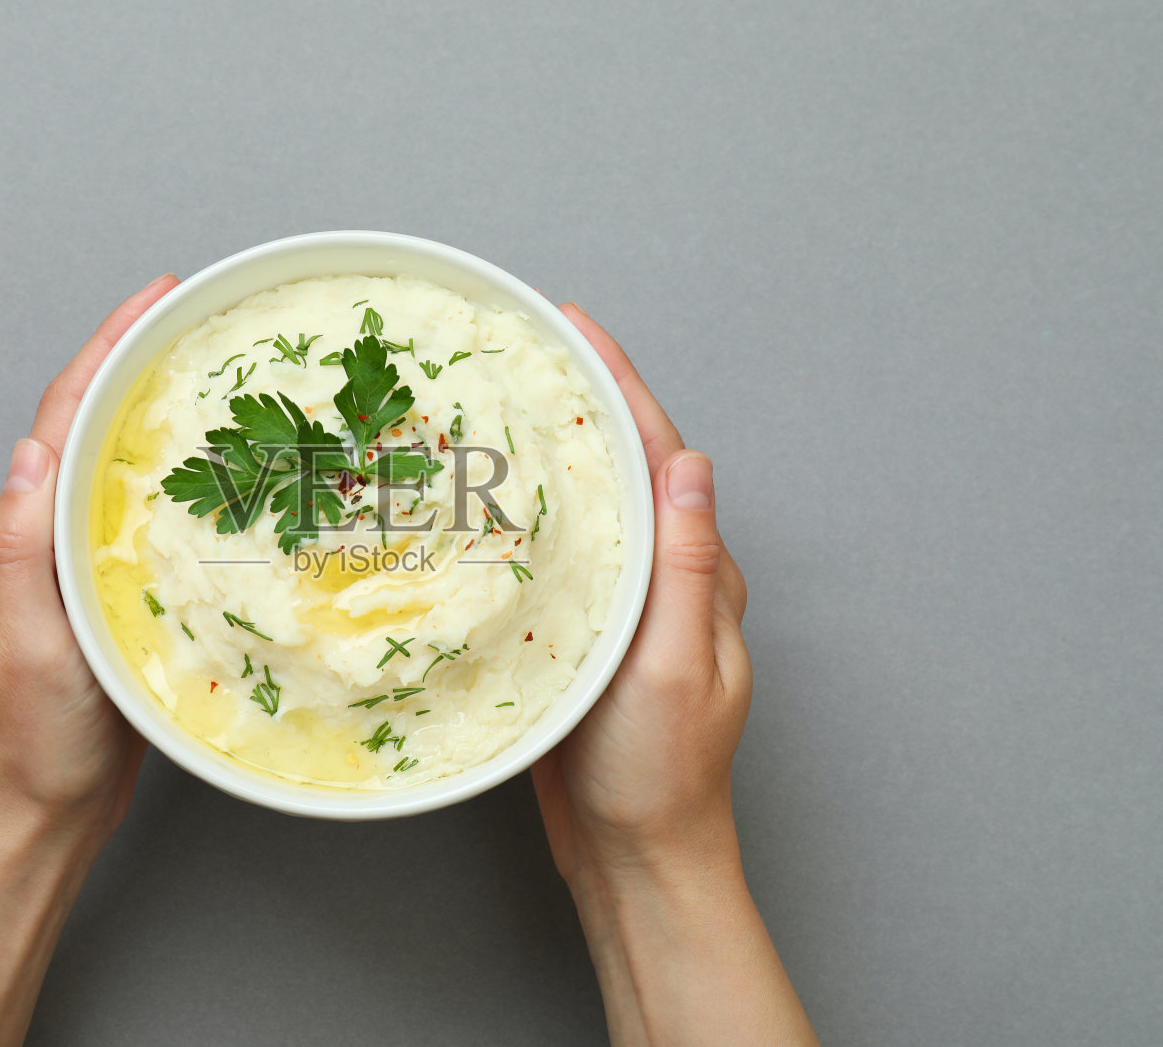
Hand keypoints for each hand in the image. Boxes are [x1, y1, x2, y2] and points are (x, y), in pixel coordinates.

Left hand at [0, 273, 178, 833]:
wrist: (50, 804)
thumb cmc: (34, 734)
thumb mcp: (28, 644)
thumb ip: (18, 552)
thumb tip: (28, 454)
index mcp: (28, 532)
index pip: (64, 418)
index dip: (105, 349)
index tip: (154, 297)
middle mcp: (55, 534)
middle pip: (94, 425)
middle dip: (137, 359)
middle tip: (200, 316)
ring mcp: (88, 561)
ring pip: (124, 464)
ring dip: (163, 409)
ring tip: (223, 372)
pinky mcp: (122, 591)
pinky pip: (151, 514)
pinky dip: (187, 476)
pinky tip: (231, 473)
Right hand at [532, 302, 750, 882]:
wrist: (635, 856)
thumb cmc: (661, 772)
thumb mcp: (676, 664)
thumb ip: (684, 565)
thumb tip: (689, 461)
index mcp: (697, 574)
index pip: (659, 452)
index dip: (619, 381)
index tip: (573, 322)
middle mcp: (664, 578)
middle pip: (621, 464)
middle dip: (579, 396)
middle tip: (520, 344)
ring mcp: (622, 606)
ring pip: (585, 505)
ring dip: (547, 447)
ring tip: (492, 401)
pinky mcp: (583, 636)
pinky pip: (556, 555)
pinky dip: (523, 514)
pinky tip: (481, 503)